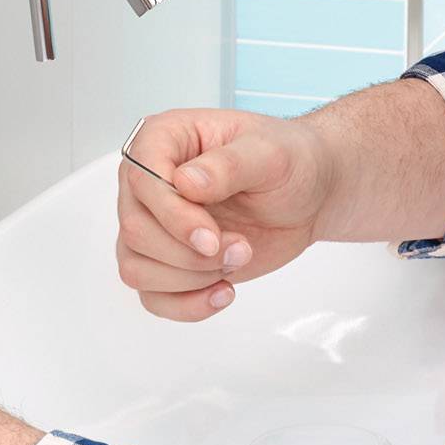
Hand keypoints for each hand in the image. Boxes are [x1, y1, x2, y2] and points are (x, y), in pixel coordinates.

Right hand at [116, 108, 338, 321]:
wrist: (309, 194)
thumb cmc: (289, 160)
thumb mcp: (270, 153)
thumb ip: (228, 165)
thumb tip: (185, 183)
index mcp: (164, 140)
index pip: (141, 180)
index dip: (172, 215)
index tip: (211, 236)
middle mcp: (149, 183)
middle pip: (135, 230)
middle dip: (189, 252)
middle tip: (240, 247)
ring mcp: (155, 225)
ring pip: (136, 268)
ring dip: (190, 278)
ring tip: (238, 259)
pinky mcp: (168, 261)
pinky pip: (152, 297)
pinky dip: (187, 305)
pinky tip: (224, 292)